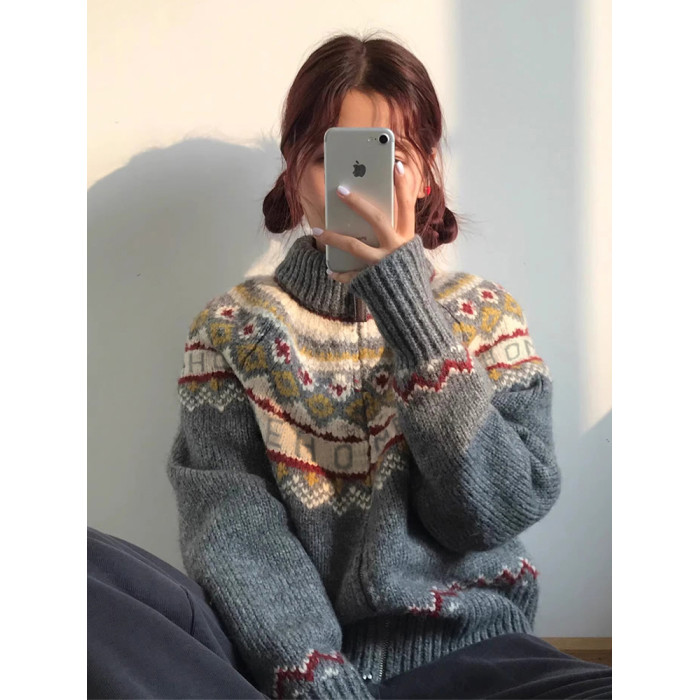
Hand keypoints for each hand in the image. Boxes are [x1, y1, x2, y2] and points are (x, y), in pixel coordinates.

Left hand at [314, 160, 418, 282]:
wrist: (409, 306)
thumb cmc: (405, 272)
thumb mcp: (405, 250)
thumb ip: (393, 232)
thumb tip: (369, 213)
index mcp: (407, 238)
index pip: (405, 207)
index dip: (403, 186)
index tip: (397, 164)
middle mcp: (396, 248)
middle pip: (377, 219)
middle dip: (358, 203)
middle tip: (340, 189)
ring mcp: (382, 264)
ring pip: (355, 246)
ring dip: (333, 238)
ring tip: (317, 230)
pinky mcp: (371, 280)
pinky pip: (350, 275)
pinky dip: (339, 273)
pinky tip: (329, 270)